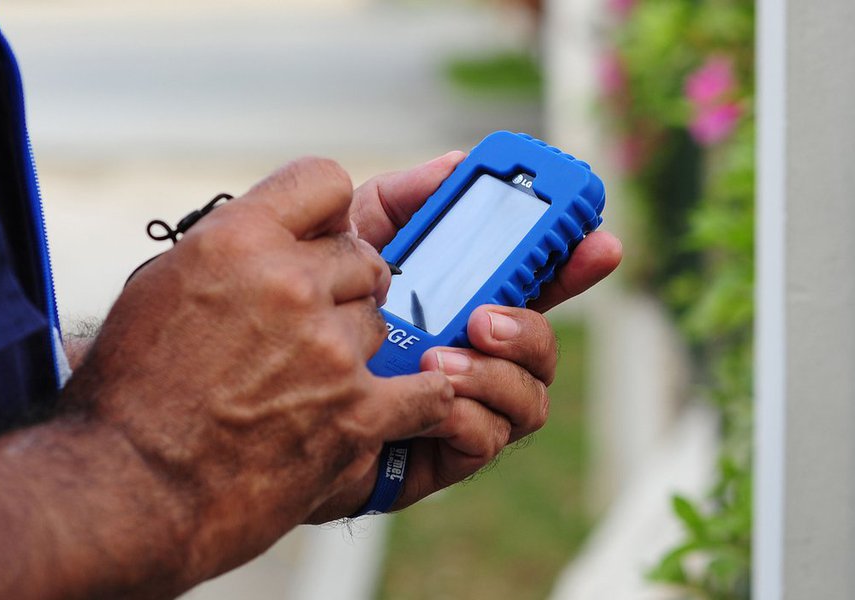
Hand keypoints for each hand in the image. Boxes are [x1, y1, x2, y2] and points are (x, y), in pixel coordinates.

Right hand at [68, 157, 453, 584]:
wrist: (128, 489)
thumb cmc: (128, 394)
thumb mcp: (159, 288)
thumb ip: (225, 249)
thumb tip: (267, 230)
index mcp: (235, 238)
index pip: (324, 180)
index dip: (326, 213)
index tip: (318, 240)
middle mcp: (288, 281)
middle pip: (361, 256)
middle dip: (341, 287)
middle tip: (310, 326)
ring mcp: (328, 347)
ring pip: (378, 321)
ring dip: (355, 348)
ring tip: (308, 384)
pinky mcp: (356, 412)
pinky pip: (425, 390)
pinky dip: (420, 398)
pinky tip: (406, 401)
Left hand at [309, 152, 622, 519]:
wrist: (256, 388)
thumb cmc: (306, 313)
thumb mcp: (348, 244)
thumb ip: (400, 202)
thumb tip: (454, 162)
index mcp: (463, 302)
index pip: (535, 280)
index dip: (574, 260)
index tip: (598, 240)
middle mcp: (475, 355)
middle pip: (543, 342)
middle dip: (535, 325)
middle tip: (487, 314)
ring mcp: (465, 405)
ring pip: (529, 396)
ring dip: (496, 373)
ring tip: (440, 357)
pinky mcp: (442, 452)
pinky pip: (487, 437)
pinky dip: (466, 412)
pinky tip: (428, 396)